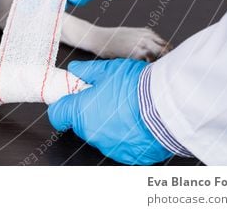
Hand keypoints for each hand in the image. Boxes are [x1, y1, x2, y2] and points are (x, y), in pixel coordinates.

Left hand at [48, 59, 171, 164]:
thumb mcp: (107, 69)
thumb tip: (75, 69)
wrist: (168, 106)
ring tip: (128, 110)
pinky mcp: (130, 156)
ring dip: (109, 125)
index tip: (71, 99)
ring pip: (102, 135)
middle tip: (107, 98)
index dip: (63, 105)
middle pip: (81, 124)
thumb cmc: (137, 87)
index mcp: (81, 112)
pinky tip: (138, 123)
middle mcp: (92, 134)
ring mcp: (111, 147)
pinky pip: (122, 146)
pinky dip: (127, 136)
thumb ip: (86, 71)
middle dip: (90, 112)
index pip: (57, 114)